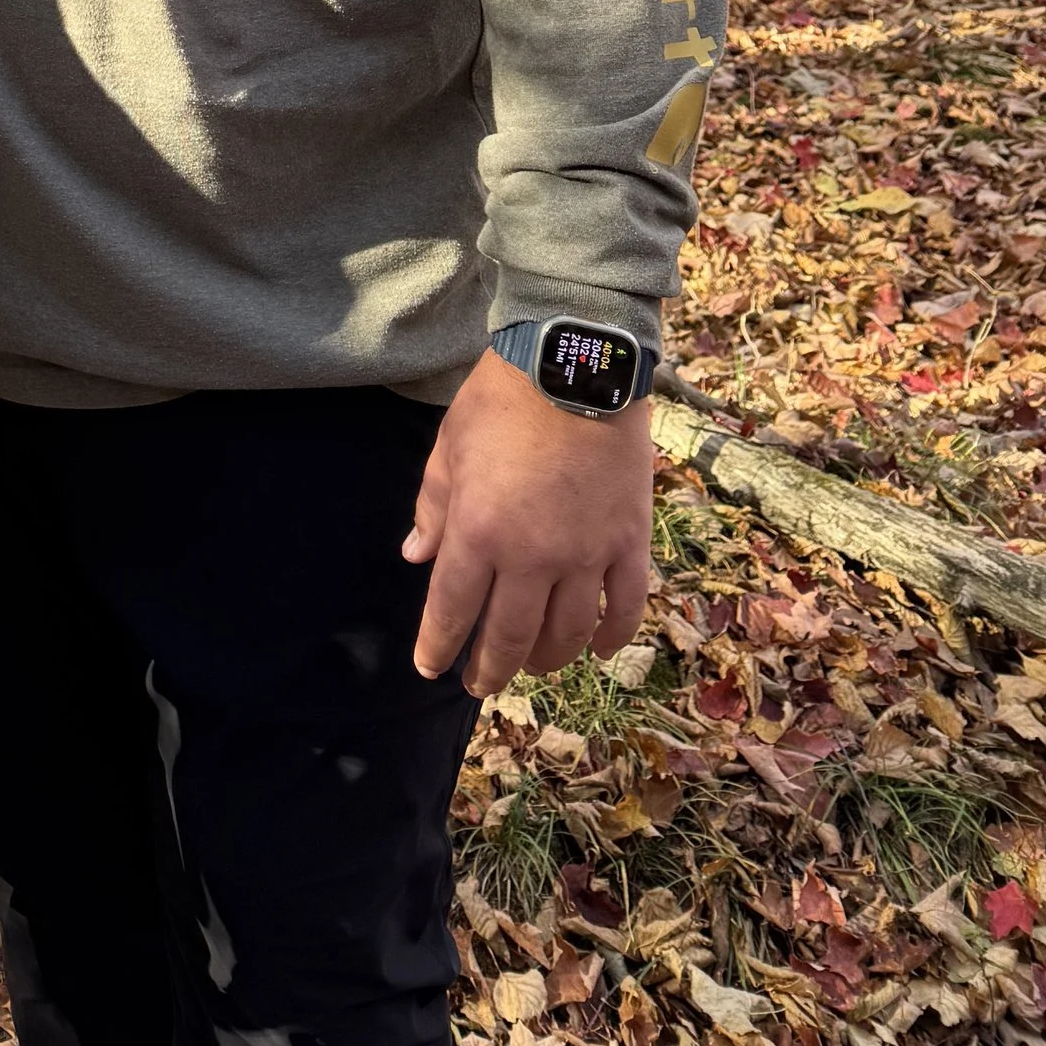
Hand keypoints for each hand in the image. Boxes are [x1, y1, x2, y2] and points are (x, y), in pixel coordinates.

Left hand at [403, 348, 651, 695]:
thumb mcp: (450, 448)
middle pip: (510, 634)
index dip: (439, 646)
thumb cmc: (501, 400)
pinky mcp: (629, 542)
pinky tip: (598, 649)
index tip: (430, 668)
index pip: (452, 610)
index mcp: (480, 531)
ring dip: (547, 658)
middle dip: (490, 667)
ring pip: (568, 632)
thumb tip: (417, 556)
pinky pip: (624, 607)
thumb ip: (433, 508)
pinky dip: (612, 636)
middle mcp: (533, 556)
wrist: (574, 362)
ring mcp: (587, 553)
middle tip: (479, 683)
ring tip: (532, 665)